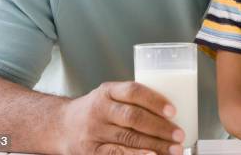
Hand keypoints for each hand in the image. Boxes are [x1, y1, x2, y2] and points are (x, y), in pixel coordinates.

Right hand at [59, 81, 184, 154]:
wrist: (61, 126)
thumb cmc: (97, 110)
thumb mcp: (110, 96)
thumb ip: (133, 101)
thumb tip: (172, 114)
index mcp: (108, 91)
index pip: (133, 91)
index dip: (154, 101)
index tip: (173, 111)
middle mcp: (100, 110)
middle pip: (133, 117)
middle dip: (160, 128)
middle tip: (179, 134)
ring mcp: (94, 131)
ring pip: (128, 138)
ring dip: (154, 145)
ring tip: (174, 149)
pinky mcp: (91, 151)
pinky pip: (116, 154)